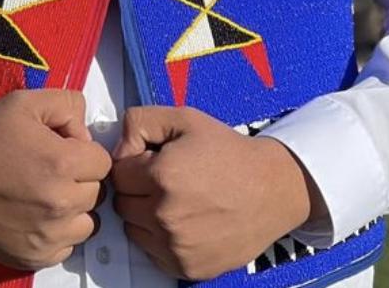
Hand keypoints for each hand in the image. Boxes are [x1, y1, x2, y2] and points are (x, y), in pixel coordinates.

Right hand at [0, 89, 111, 271]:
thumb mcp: (24, 103)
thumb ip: (67, 104)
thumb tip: (85, 133)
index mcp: (61, 164)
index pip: (103, 162)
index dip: (83, 151)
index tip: (61, 148)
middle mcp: (59, 204)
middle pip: (96, 193)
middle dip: (78, 178)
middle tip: (48, 168)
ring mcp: (46, 236)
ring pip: (86, 224)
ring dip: (72, 209)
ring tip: (43, 193)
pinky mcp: (32, 257)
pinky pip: (65, 248)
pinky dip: (56, 234)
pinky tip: (34, 215)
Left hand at [110, 105, 326, 280]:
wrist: (271, 190)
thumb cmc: (227, 152)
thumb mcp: (184, 118)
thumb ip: (139, 123)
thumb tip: (118, 149)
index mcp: (162, 176)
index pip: (117, 173)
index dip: (133, 163)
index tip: (153, 160)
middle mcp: (165, 217)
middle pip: (122, 203)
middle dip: (137, 189)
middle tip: (165, 179)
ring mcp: (176, 248)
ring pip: (133, 230)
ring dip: (145, 215)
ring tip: (175, 200)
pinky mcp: (187, 269)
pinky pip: (153, 253)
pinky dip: (160, 239)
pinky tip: (184, 222)